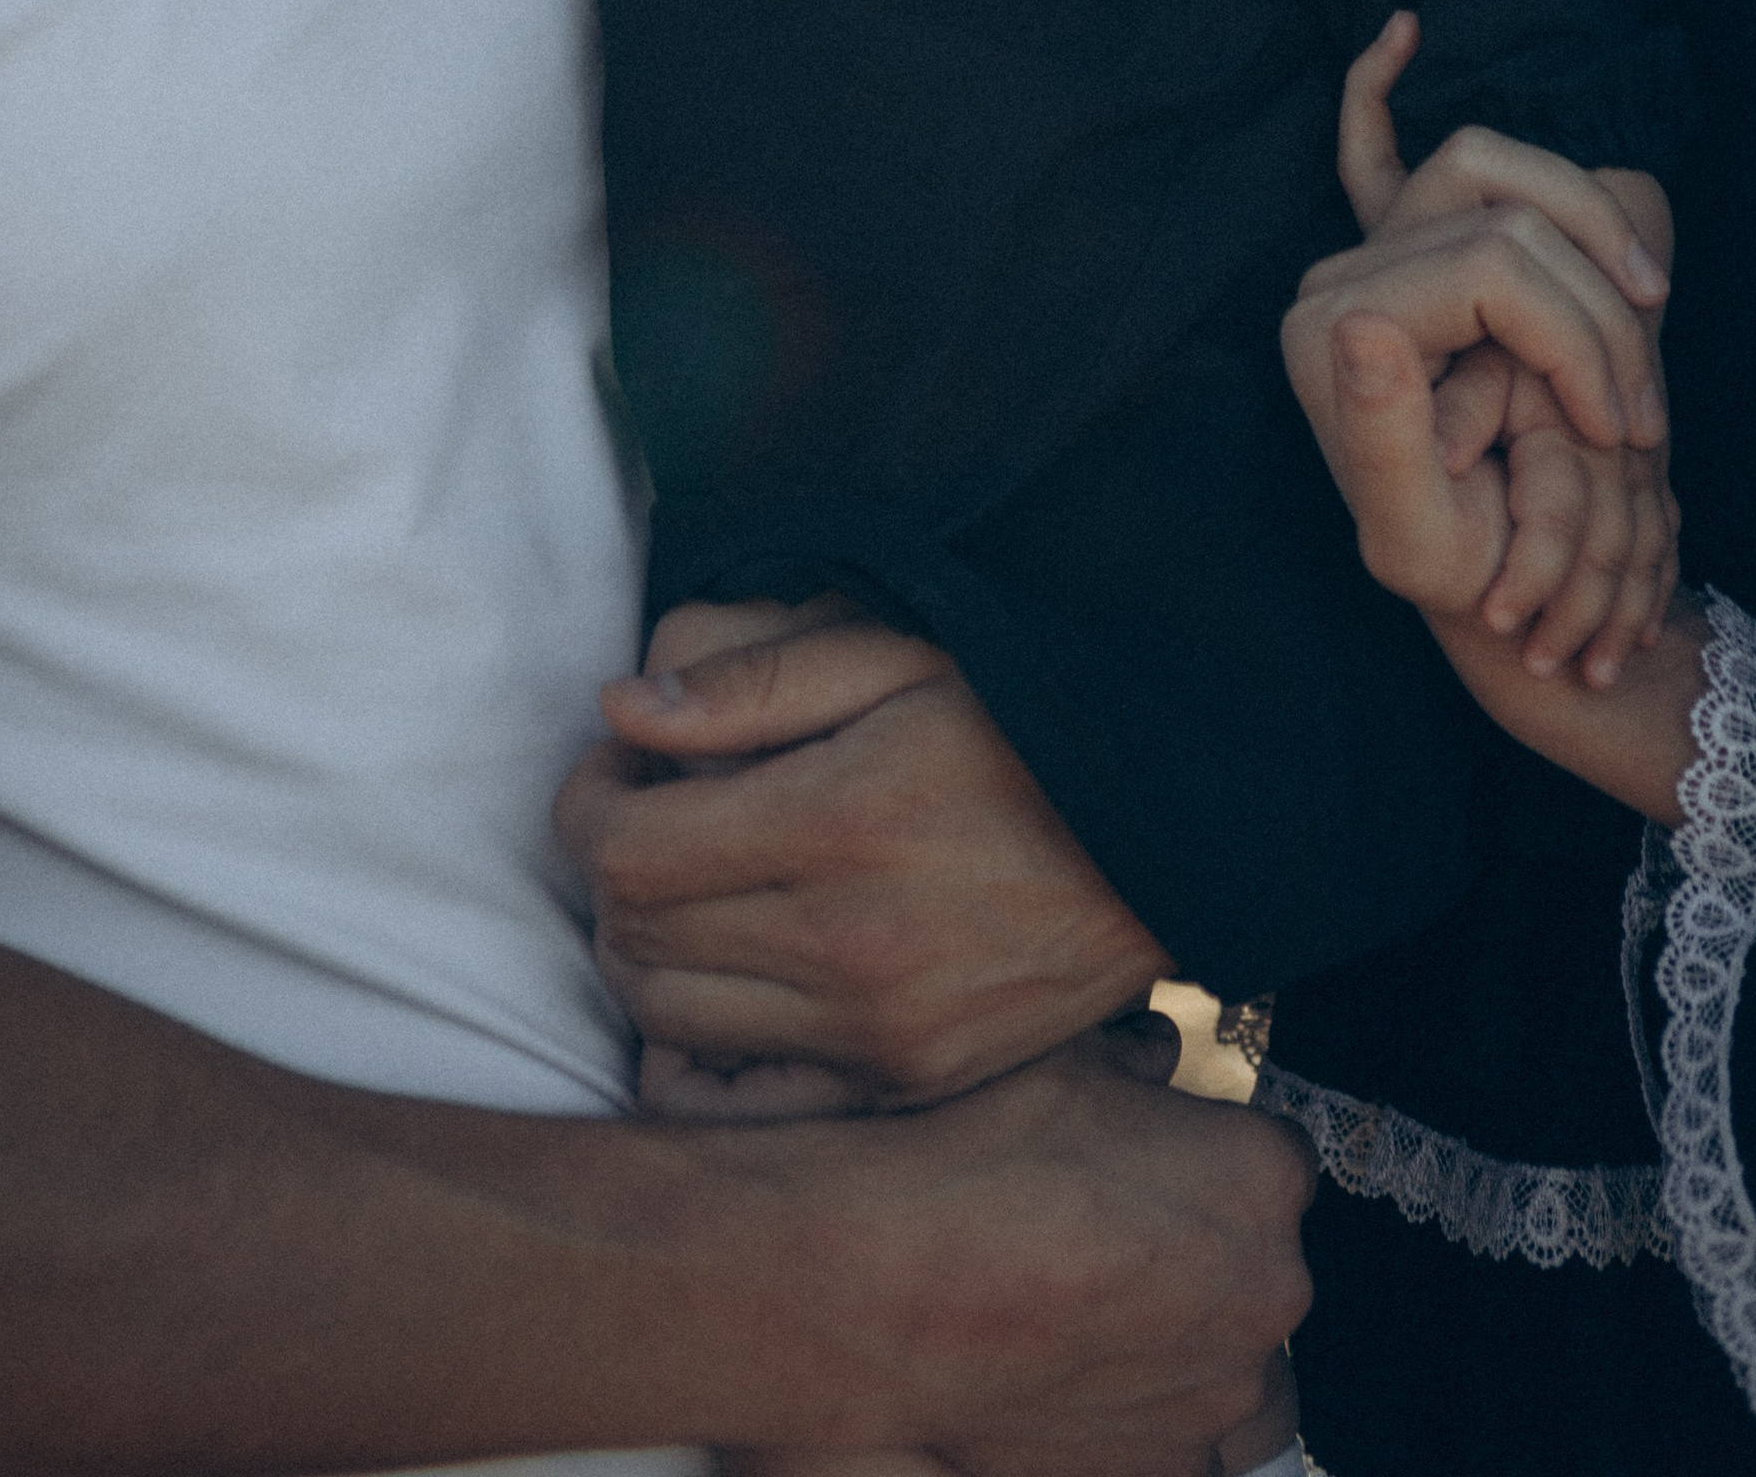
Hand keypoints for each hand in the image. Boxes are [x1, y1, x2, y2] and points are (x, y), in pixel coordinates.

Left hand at [555, 603, 1162, 1103]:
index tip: (617, 762)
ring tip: (685, 881)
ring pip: (668, 1018)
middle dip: (606, 866)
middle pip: (632, 937)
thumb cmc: (1025, 722)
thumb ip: (754, 682)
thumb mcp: (900, 656)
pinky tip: (719, 975)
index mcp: (839, 825)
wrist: (1168, 836)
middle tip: (645, 809)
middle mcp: (847, 948)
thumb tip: (619, 711)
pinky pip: (740, 1098)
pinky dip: (694, 1049)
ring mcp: (876, 1036)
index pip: (626, 851)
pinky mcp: (903, 1085)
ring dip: (640, 948)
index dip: (587, 802)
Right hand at [763, 1022, 1312, 1476]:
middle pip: (1262, 1264)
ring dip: (1194, 1344)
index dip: (1208, 1157)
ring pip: (1238, 1366)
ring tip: (1102, 1317)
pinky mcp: (1171, 1469)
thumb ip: (1134, 1060)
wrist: (886, 1286)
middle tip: (1114, 1238)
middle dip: (1206, 1251)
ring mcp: (1226, 1393)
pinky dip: (1150, 1417)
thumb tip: (1156, 1055)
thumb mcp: (1062, 1062)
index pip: (1272, 1160)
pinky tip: (1080, 1377)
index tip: (1151, 1160)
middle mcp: (1272, 1288)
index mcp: (1263, 1173)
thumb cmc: (977, 1156)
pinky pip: (1186, 1441)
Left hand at [1290, 14, 1678, 682]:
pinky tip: (1399, 37)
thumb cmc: (1451, 568)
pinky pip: (1375, 139)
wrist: (1465, 580)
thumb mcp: (1415, 539)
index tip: (1620, 426)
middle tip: (1644, 408)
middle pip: (1503, 210)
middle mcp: (1343, 274)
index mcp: (1337, 330)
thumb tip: (1370, 322)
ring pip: (1490, 164)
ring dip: (1584, 215)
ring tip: (1650, 297)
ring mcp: (1374, 255)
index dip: (1574, 334)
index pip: (1490, 267)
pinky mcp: (1407, 252)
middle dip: (1598, 298)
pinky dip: (1378, 92)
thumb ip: (1384, 437)